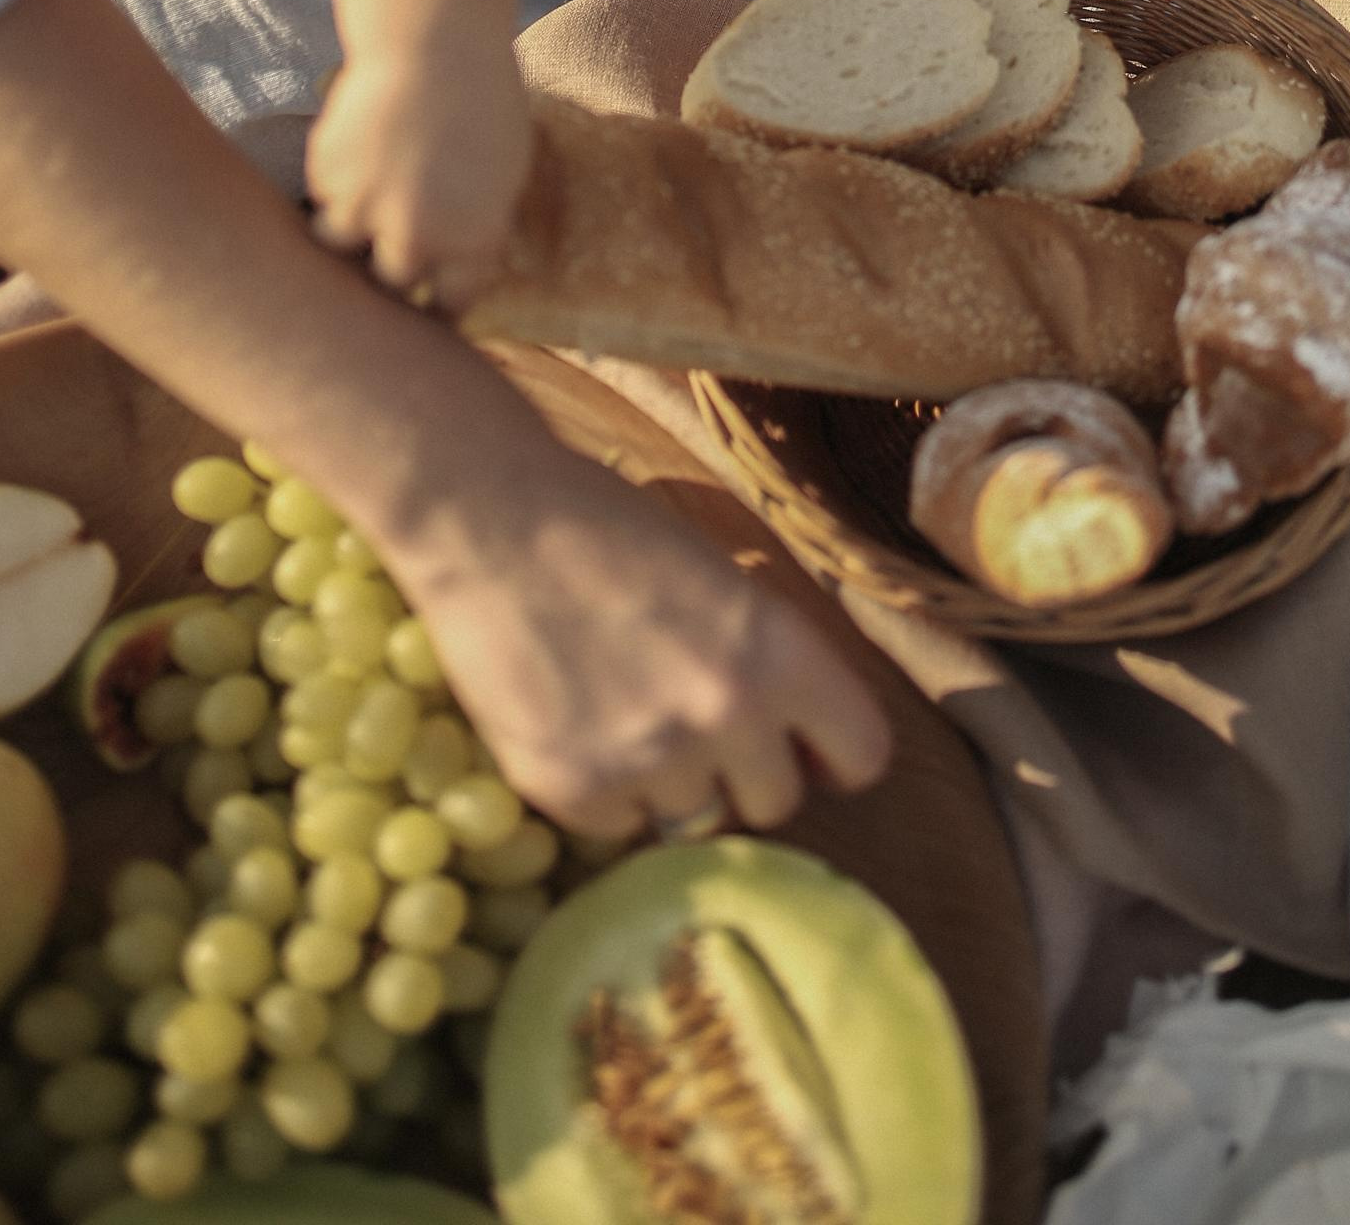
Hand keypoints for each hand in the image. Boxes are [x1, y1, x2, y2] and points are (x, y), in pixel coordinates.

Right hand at [305, 38, 529, 311]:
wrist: (439, 40)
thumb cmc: (488, 103)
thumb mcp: (505, 176)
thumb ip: (475, 230)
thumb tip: (451, 269)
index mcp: (471, 243)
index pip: (448, 305)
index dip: (440, 299)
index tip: (432, 294)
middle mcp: (414, 236)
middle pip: (389, 284)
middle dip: (392, 267)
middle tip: (394, 242)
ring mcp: (364, 206)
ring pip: (339, 244)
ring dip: (351, 226)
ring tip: (367, 192)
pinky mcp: (328, 171)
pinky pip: (322, 194)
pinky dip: (336, 181)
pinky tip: (359, 147)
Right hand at [381, 415, 892, 836]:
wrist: (486, 519)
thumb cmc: (607, 529)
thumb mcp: (720, 580)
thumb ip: (768, 661)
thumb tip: (799, 741)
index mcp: (778, 649)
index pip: (863, 756)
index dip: (830, 752)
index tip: (802, 745)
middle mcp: (725, 714)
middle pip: (777, 803)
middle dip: (744, 772)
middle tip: (695, 722)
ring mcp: (648, 759)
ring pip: (696, 823)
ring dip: (672, 785)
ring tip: (625, 713)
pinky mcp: (572, 791)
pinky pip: (619, 830)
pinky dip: (604, 794)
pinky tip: (575, 724)